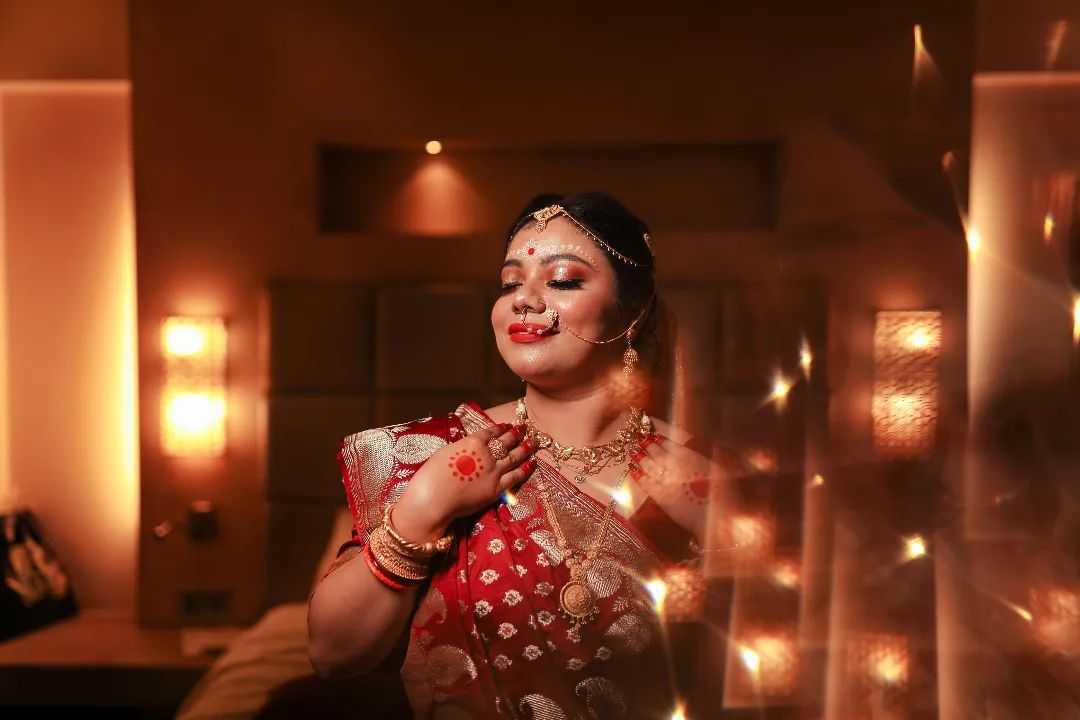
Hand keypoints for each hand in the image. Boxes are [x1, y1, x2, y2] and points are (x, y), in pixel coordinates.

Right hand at [394, 423, 534, 540]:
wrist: (433, 498)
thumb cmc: (431, 475)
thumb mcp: (446, 452)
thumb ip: (462, 448)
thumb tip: (469, 447)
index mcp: (472, 441)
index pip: (491, 432)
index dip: (501, 428)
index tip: (507, 425)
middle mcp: (487, 453)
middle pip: (507, 441)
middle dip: (517, 433)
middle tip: (525, 428)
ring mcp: (494, 471)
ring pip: (515, 456)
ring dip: (526, 448)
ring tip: (533, 442)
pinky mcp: (497, 488)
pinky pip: (516, 476)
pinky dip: (525, 468)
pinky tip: (532, 463)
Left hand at [630, 436, 717, 540]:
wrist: (718, 516)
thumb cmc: (723, 491)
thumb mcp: (718, 466)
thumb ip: (707, 453)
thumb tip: (700, 445)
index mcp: (687, 454)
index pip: (667, 442)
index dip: (659, 438)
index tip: (652, 433)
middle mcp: (672, 464)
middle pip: (654, 450)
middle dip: (645, 443)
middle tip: (637, 437)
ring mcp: (663, 480)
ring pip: (646, 464)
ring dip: (638, 455)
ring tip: (632, 449)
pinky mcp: (659, 497)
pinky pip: (644, 482)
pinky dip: (637, 474)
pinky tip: (632, 469)